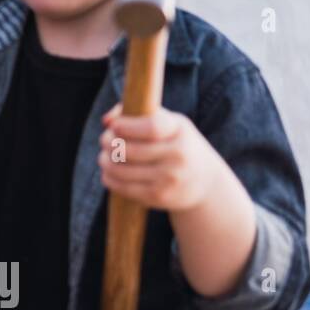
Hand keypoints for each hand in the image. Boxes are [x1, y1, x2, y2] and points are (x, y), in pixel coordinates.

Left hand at [97, 104, 222, 211]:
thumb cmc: (177, 143)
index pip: (151, 127)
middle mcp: (178, 155)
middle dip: (108, 142)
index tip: (114, 126)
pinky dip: (109, 178)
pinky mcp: (160, 197)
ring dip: (105, 161)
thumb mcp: (167, 123)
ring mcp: (170, 178)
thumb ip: (137, 112)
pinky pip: (123, 187)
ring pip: (120, 169)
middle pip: (128, 149)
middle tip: (104, 140)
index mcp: (180, 131)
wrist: (205, 181)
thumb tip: (107, 120)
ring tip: (104, 157)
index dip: (127, 126)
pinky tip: (109, 172)